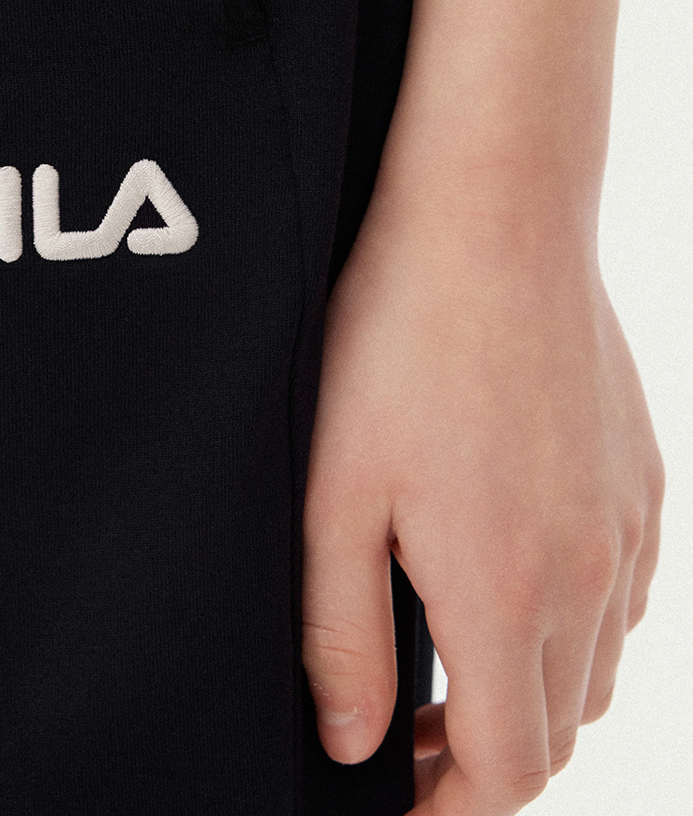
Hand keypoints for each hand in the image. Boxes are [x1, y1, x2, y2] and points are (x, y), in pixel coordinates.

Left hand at [301, 190, 663, 814]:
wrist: (490, 223)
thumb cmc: (396, 345)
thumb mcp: (337, 494)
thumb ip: (342, 632)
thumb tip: (355, 742)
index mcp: (505, 592)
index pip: (508, 770)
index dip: (450, 810)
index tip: (400, 803)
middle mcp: (589, 573)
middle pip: (556, 729)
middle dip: (483, 758)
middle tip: (408, 735)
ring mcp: (629, 523)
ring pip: (597, 667)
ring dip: (529, 694)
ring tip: (453, 666)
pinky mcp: (642, 475)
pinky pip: (624, 592)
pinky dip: (573, 626)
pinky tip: (515, 582)